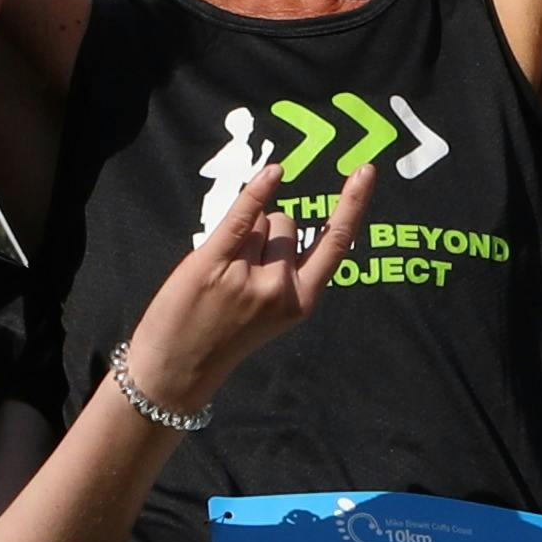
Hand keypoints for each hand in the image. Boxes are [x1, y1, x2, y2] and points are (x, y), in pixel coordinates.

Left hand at [119, 161, 381, 416]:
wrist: (175, 371)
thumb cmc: (224, 337)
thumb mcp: (272, 316)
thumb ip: (287, 275)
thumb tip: (280, 218)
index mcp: (301, 302)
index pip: (335, 243)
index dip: (353, 204)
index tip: (366, 170)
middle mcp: (279, 288)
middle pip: (285, 222)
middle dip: (267, 232)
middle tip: (238, 275)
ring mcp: (246, 276)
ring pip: (257, 220)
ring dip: (241, 234)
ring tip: (220, 274)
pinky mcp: (212, 263)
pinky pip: (241, 217)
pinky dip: (257, 191)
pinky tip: (274, 173)